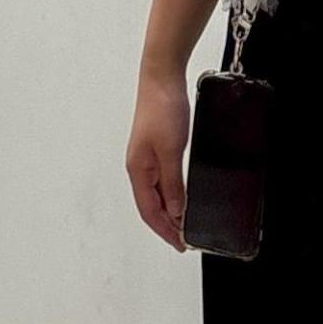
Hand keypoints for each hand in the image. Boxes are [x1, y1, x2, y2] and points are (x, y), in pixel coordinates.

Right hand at [126, 70, 190, 251]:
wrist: (162, 79)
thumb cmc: (162, 109)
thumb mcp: (171, 151)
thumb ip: (172, 183)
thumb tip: (175, 211)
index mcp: (138, 170)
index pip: (149, 211)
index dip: (165, 231)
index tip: (180, 244)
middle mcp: (139, 167)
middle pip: (151, 207)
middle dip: (167, 226)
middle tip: (185, 240)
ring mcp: (147, 158)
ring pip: (156, 195)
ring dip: (170, 212)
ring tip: (184, 226)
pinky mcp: (157, 149)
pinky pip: (162, 181)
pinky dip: (172, 195)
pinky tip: (181, 198)